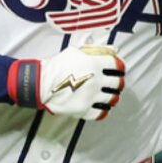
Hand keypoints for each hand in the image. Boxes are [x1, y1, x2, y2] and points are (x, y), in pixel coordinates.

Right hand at [8, 45, 124, 120]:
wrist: (41, 83)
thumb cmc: (58, 66)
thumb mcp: (77, 51)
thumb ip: (98, 49)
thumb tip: (114, 50)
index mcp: (94, 64)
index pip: (117, 65)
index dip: (120, 66)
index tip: (119, 69)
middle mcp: (95, 80)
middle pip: (118, 83)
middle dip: (119, 82)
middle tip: (116, 82)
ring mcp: (91, 96)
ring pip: (113, 98)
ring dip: (113, 95)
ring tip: (109, 93)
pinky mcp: (85, 109)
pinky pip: (102, 112)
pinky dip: (104, 109)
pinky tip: (101, 104)